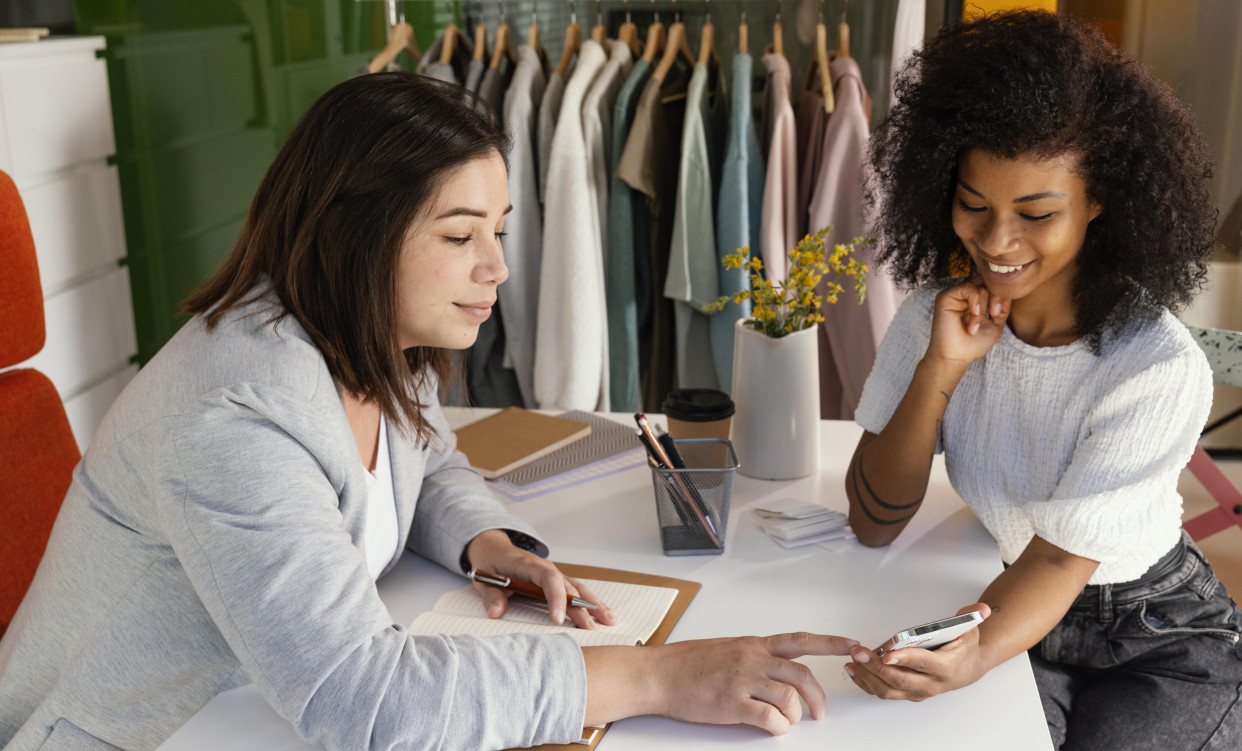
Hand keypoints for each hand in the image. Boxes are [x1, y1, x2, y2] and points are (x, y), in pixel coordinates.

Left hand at [464, 530, 616, 628]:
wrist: (494, 548)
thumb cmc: (491, 563)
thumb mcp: (484, 578)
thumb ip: (491, 595)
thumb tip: (496, 612)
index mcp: (529, 565)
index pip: (548, 579)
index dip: (555, 598)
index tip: (557, 619)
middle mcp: (546, 568)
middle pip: (569, 586)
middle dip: (583, 607)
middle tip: (593, 628)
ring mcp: (554, 574)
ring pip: (578, 588)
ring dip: (594, 604)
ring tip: (610, 620)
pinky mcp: (556, 581)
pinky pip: (577, 590)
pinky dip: (591, 602)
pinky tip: (604, 613)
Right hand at [652, 633, 858, 734]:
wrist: (657, 675)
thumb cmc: (685, 664)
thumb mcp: (725, 650)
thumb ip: (752, 658)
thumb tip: (774, 674)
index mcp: (752, 644)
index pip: (801, 641)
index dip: (831, 643)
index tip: (853, 645)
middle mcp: (752, 658)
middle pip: (802, 675)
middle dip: (818, 697)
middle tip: (818, 713)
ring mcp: (742, 680)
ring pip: (790, 697)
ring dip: (795, 715)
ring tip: (785, 722)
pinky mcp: (732, 704)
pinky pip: (770, 718)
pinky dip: (778, 727)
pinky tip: (771, 727)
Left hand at [844, 603, 991, 700]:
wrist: (967, 670)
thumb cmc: (963, 649)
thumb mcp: (970, 629)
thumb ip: (970, 617)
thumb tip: (981, 609)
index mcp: (945, 667)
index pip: (923, 664)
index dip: (904, 660)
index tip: (886, 654)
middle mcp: (931, 684)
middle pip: (899, 679)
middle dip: (875, 666)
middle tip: (858, 652)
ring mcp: (917, 692)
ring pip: (888, 690)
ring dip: (867, 676)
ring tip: (852, 660)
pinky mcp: (907, 694)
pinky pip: (883, 693)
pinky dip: (866, 683)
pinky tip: (853, 671)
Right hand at [927, 280, 1010, 365]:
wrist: (956, 357)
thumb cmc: (973, 344)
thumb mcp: (995, 324)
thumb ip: (1002, 307)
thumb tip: (1008, 290)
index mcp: (976, 301)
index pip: (992, 286)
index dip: (1000, 295)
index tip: (998, 314)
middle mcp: (965, 296)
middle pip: (987, 281)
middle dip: (996, 296)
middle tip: (994, 314)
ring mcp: (955, 295)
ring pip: (979, 285)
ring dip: (983, 306)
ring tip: (975, 326)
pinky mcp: (946, 297)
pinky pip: (968, 288)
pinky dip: (975, 301)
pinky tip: (973, 314)